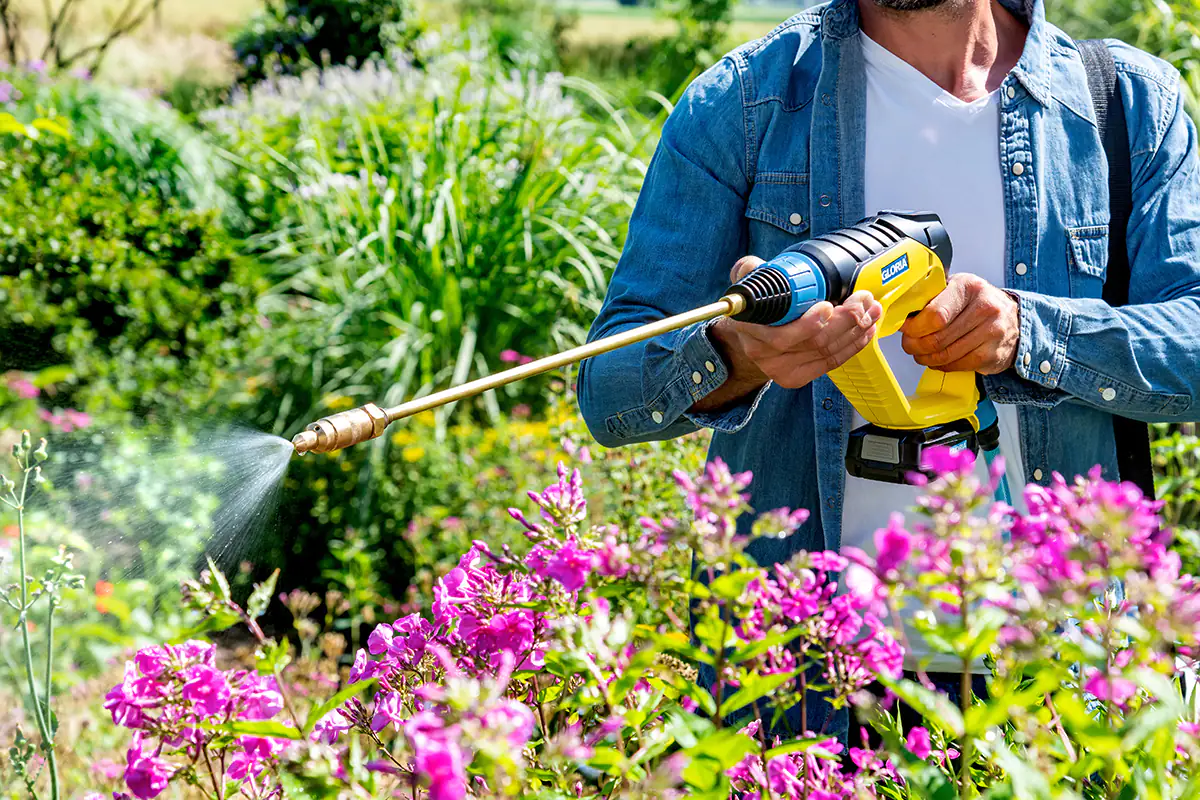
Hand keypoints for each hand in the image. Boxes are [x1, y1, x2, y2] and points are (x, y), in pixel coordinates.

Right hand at [706, 256, 883, 392]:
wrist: (746, 334)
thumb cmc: (755, 305)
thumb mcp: (746, 281)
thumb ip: (752, 269)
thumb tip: (763, 267)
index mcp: (749, 327)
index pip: (781, 334)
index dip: (809, 323)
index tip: (829, 306)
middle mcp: (762, 352)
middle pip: (813, 342)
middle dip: (845, 320)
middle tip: (862, 301)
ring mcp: (779, 368)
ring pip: (826, 351)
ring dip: (855, 330)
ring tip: (871, 310)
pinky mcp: (795, 377)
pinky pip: (830, 362)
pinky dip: (853, 346)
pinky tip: (865, 331)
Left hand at [900, 273, 1020, 373]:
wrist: (1012, 319)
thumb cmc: (976, 303)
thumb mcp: (955, 288)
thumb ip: (930, 297)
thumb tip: (900, 314)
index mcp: (968, 287)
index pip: (935, 314)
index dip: (914, 326)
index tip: (905, 328)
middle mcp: (984, 307)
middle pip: (937, 338)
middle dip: (914, 345)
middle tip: (909, 344)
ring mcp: (992, 332)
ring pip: (944, 355)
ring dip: (925, 358)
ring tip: (920, 353)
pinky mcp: (993, 354)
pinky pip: (957, 365)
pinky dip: (941, 365)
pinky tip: (937, 359)